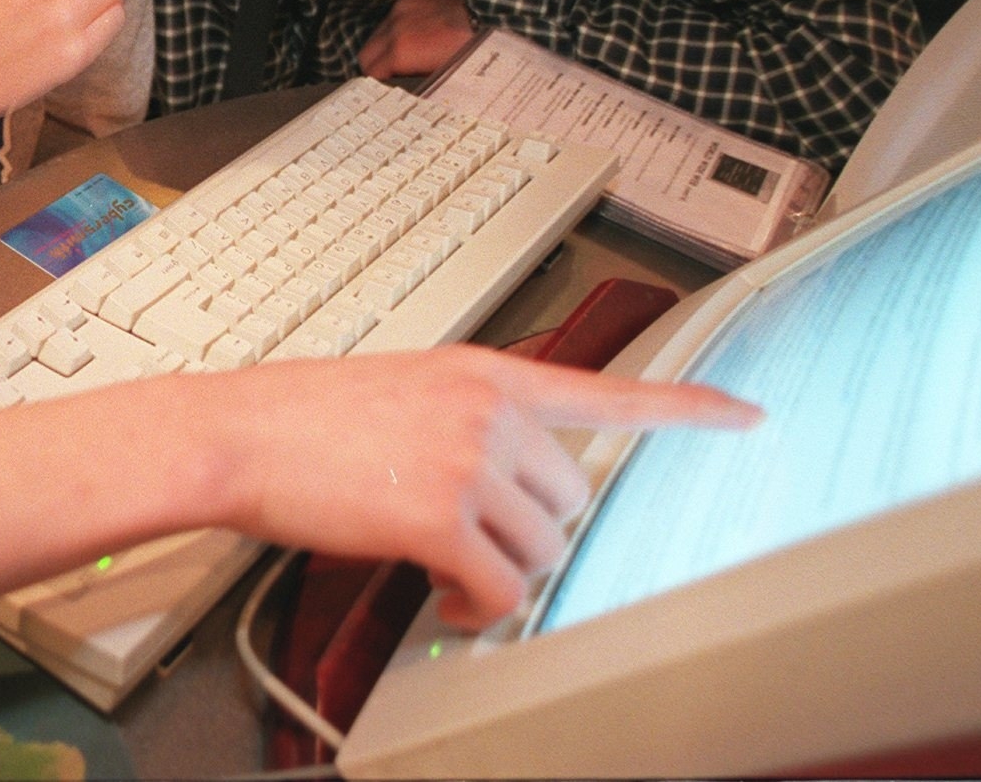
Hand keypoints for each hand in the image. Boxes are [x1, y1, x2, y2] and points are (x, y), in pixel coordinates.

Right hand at [221, 346, 759, 629]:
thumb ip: (467, 419)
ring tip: (448, 569)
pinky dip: (475, 605)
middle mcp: (490, 410)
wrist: (236, 433)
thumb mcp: (403, 391)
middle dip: (529, 532)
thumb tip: (503, 479)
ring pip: (540, 547)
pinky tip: (444, 594)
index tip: (744, 415)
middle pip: (571, 498)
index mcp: (485, 373)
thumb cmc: (301, 418)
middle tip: (474, 542)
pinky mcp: (440, 516)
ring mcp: (468, 460)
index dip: (688, 408)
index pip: (608, 390)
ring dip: (500, 572)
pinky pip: (498, 586)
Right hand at [357, 0, 476, 79]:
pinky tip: (415, 34)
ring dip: (385, 46)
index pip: (370, 71)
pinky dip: (398, 28)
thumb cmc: (468, 50)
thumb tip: (398, 87)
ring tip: (405, 54)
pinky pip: (393, 17)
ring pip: (377, 33)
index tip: (384, 86)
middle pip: (366, 53)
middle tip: (389, 74)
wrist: (487, 16)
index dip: (377, 82)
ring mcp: (402, 9)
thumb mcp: (440, 75)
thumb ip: (411, 81)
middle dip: (375, 66)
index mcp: (401, 50)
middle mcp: (395, 27)